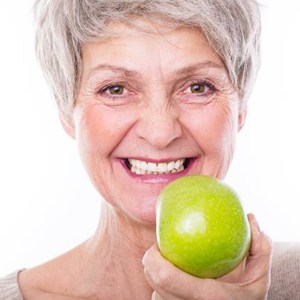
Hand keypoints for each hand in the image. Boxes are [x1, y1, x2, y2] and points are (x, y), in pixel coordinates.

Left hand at [143, 214, 272, 299]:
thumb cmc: (246, 299)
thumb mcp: (258, 277)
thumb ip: (260, 249)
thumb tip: (250, 218)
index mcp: (204, 296)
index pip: (164, 276)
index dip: (153, 256)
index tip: (160, 242)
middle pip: (152, 279)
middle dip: (153, 259)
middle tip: (165, 248)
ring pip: (152, 288)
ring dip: (155, 272)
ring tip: (171, 263)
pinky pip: (156, 295)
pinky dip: (160, 284)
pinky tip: (174, 278)